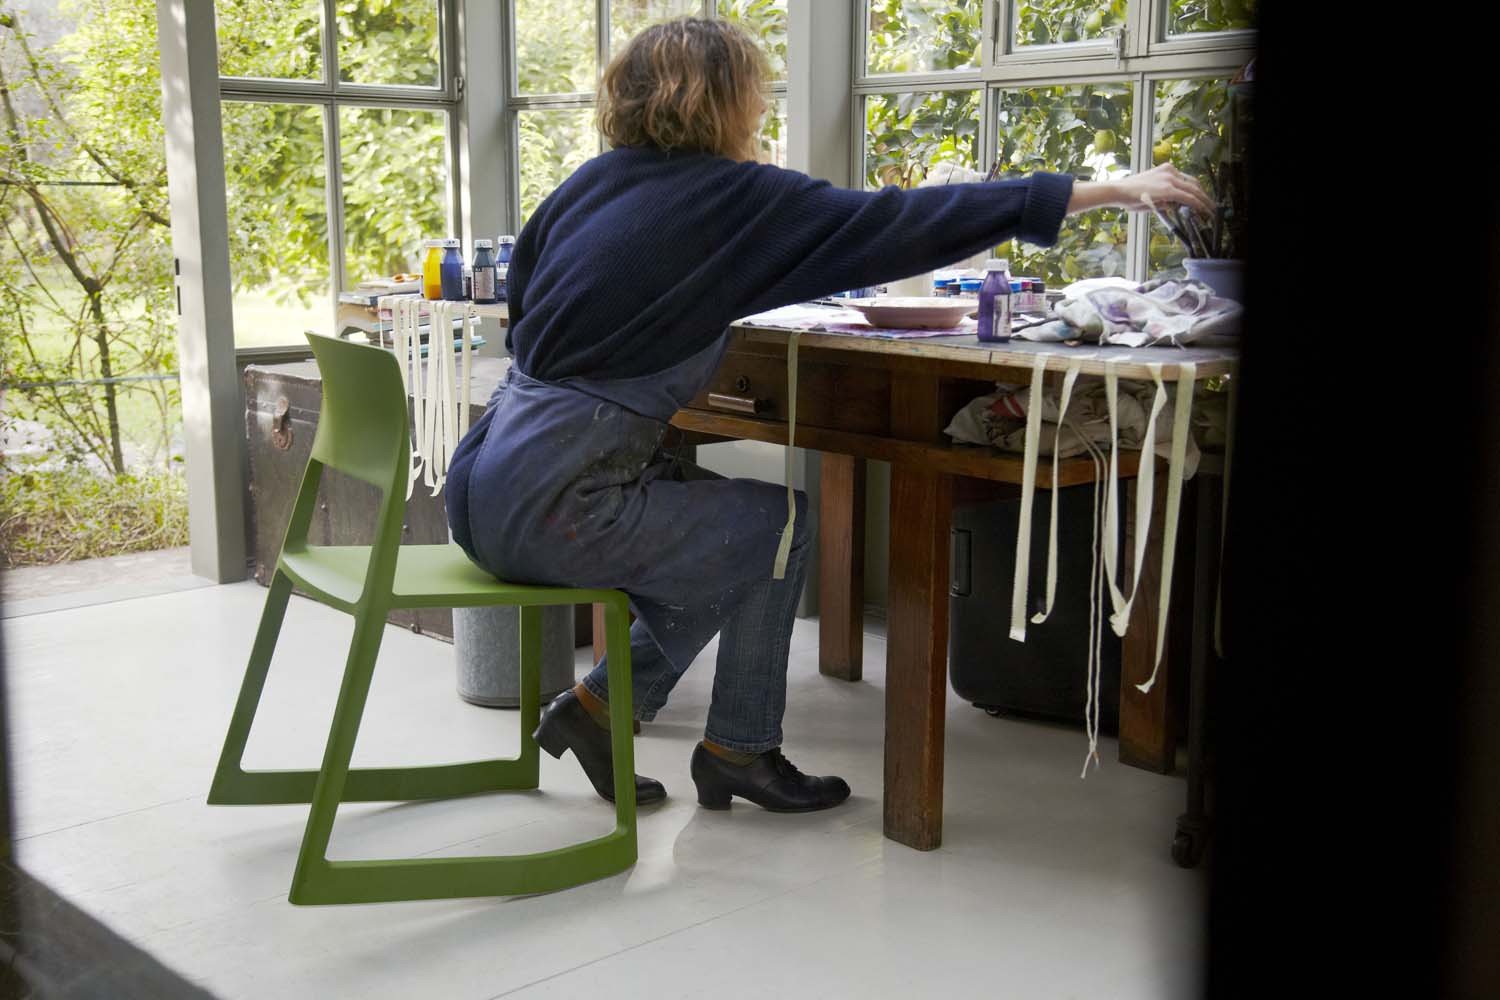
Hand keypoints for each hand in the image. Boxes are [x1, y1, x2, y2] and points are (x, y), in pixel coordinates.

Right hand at [1067, 164, 1214, 217]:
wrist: (1118, 191)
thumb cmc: (1129, 195)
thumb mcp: (1150, 194)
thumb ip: (1164, 198)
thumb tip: (1174, 206)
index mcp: (1166, 170)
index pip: (1187, 181)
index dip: (1197, 191)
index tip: (1203, 200)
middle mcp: (1170, 171)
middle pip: (1194, 184)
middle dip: (1204, 197)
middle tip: (1211, 207)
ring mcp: (1170, 178)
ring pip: (1194, 190)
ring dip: (1204, 202)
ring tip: (1210, 212)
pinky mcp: (1168, 188)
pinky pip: (1188, 197)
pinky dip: (1197, 205)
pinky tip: (1202, 211)